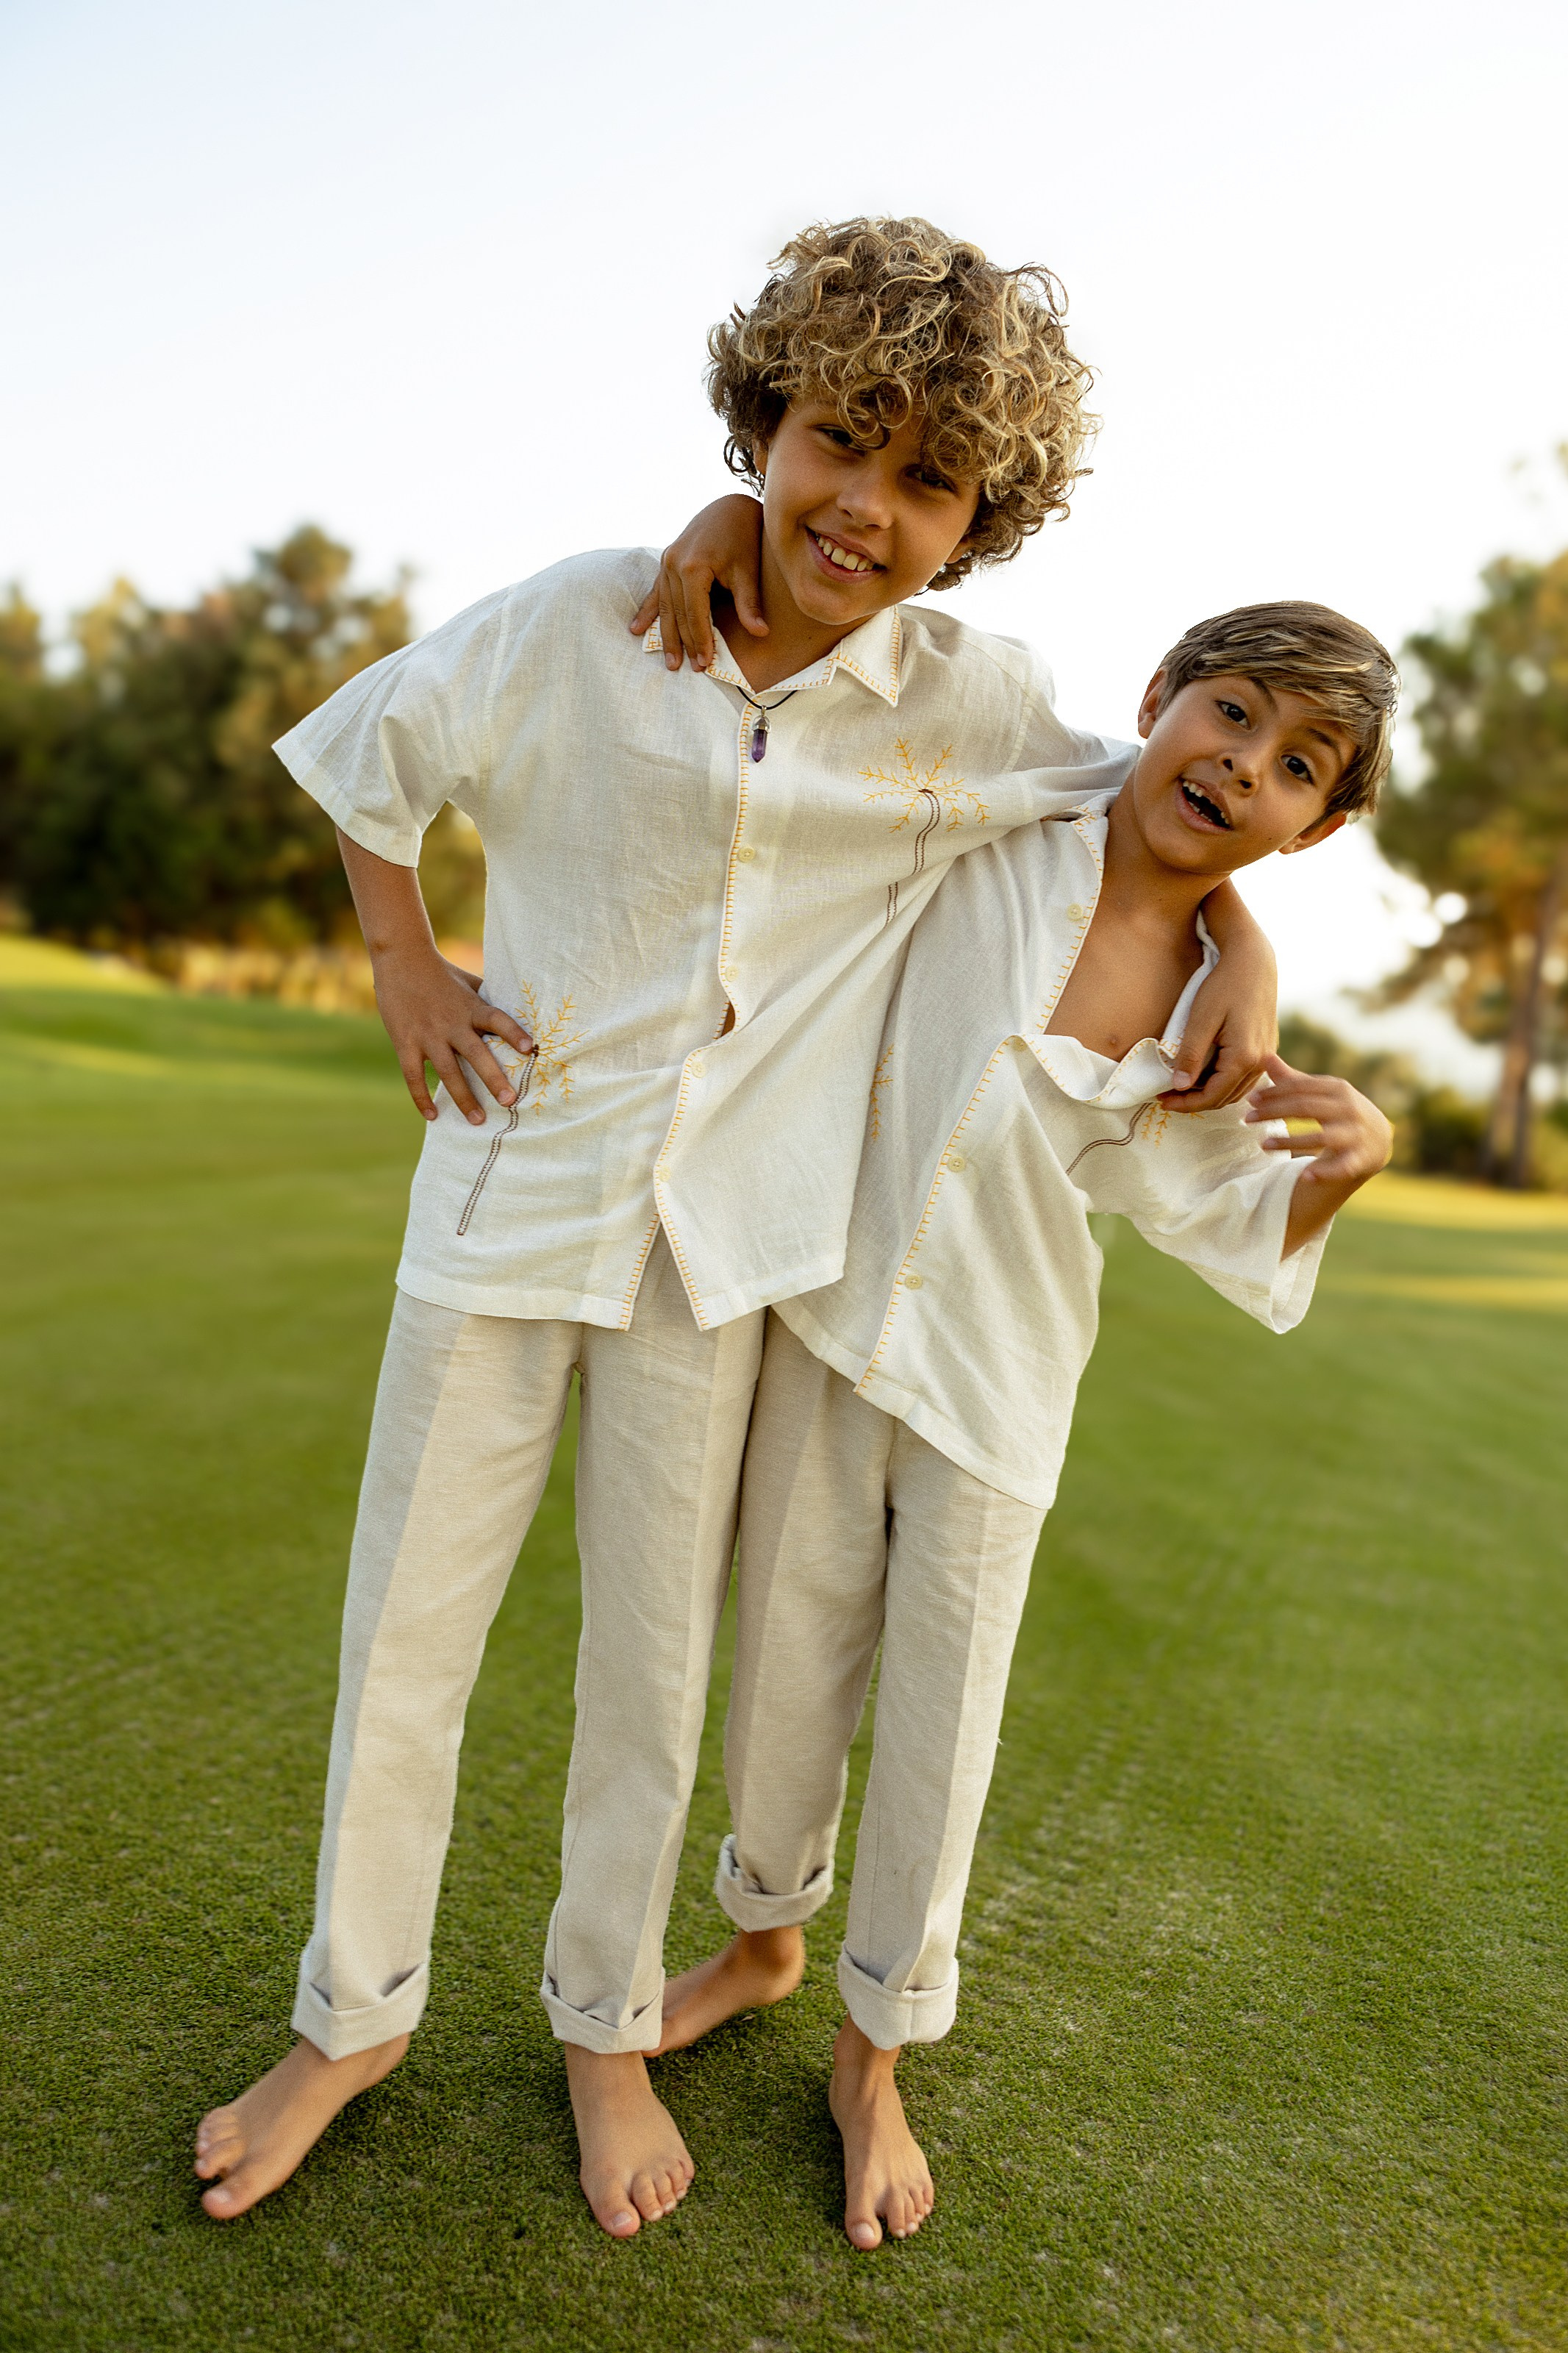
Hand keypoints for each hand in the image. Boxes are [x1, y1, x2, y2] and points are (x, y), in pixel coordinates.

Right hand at [371, 944, 533, 1125]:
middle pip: (475, 1054)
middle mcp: (451, 1023)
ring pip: (448, 1072)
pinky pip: (414, 1076)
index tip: (529, 1049)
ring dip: (463, 1098)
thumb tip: (521, 1012)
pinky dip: (422, 1097)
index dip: (513, 1033)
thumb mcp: (470, 982)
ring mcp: (427, 1035)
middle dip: (493, 1079)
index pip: (497, 1019)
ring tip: (477, 1120)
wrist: (401, 959)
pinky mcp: (405, 1043)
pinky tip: (433, 1116)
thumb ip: (490, 1001)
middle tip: (510, 1101)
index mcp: (471, 1007)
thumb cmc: (442, 973)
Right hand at [628, 495, 766, 672]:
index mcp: (692, 567)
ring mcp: (666, 562)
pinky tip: (636, 629)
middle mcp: (673, 565)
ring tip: (669, 661)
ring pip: (664, 606)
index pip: (695, 614)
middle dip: (684, 643)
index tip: (706, 663)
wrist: (730, 506)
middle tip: (688, 669)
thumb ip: (749, 603)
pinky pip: (655, 592)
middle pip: (677, 614)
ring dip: (666, 635)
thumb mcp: (747, 570)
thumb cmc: (743, 536)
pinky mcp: (666, 561)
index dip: (701, 640)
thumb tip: (761, 633)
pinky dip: (648, 611)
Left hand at [1160, 955, 1276, 1113]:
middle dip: (1194, 1101)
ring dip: (1209, 1094)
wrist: (1253, 962)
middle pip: (1224, 1098)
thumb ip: (1191, 1055)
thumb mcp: (1201, 1019)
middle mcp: (1260, 1062)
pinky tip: (1203, 1074)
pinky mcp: (1266, 1049)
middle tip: (1166, 1096)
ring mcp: (1266, 1056)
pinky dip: (1223, 1082)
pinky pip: (1244, 1077)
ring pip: (1236, 1091)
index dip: (1185, 1104)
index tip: (1161, 1100)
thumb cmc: (1225, 985)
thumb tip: (1180, 1086)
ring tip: (1181, 1087)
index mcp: (1244, 1057)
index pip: (1212, 1096)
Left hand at [1245, 1053, 1393, 1253]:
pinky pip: (1341, 1167)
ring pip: (1320, 1137)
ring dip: (1289, 1142)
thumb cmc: (1340, 1112)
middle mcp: (1349, 1109)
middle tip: (1247, 1119)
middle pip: (1306, 1108)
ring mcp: (1357, 1135)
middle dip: (1274, 1112)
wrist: (1378, 1139)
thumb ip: (1293, 1080)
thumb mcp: (1321, 1094)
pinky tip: (1305, 1176)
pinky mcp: (1361, 1159)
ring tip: (1262, 1145)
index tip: (1250, 1099)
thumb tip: (1265, 1057)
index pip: (1301, 1088)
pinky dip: (1324, 1171)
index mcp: (1338, 1089)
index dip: (1274, 1092)